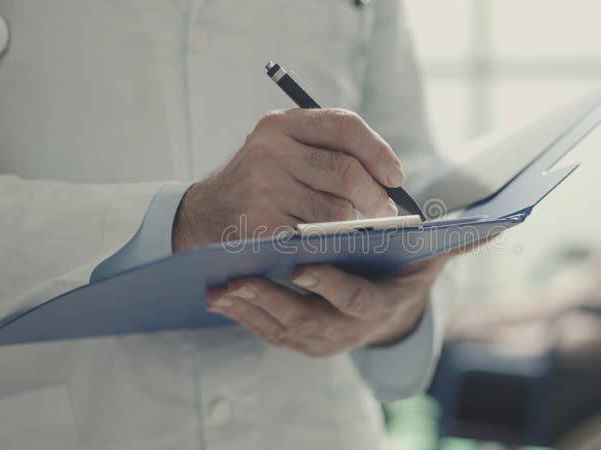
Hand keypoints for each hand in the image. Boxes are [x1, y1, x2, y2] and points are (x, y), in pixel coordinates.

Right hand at [172, 108, 403, 251]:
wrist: (204, 215)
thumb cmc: (261, 183)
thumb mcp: (282, 150)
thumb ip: (326, 152)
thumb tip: (389, 180)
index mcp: (281, 124)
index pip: (344, 126)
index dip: (379, 151)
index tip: (396, 176)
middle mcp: (270, 151)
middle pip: (347, 172)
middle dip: (376, 197)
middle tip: (387, 212)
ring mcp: (263, 189)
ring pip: (337, 211)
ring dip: (358, 224)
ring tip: (364, 228)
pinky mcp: (260, 225)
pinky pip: (316, 238)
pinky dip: (334, 243)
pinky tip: (338, 244)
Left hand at [206, 255, 450, 356]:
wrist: (388, 312)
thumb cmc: (405, 275)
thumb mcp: (433, 260)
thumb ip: (459, 242)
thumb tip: (499, 222)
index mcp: (379, 306)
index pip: (354, 299)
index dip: (330, 285)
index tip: (302, 265)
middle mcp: (349, 331)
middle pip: (306, 320)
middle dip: (270, 301)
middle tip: (236, 282)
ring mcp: (321, 340)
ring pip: (279, 329)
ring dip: (247, 310)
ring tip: (218, 289)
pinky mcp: (299, 340)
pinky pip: (267, 332)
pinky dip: (242, 316)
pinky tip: (219, 298)